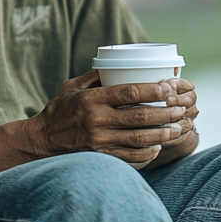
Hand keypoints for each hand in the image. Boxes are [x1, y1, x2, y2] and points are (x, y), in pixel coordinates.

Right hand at [29, 71, 196, 165]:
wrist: (40, 142)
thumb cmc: (59, 111)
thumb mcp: (72, 87)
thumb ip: (95, 76)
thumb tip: (119, 63)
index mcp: (91, 99)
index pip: (129, 92)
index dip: (153, 89)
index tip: (170, 87)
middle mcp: (96, 121)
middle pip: (139, 116)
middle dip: (165, 112)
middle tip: (180, 109)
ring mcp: (99, 142)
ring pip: (139, 138)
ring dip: (162, 134)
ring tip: (177, 128)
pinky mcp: (100, 158)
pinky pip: (130, 157)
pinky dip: (147, 153)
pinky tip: (158, 147)